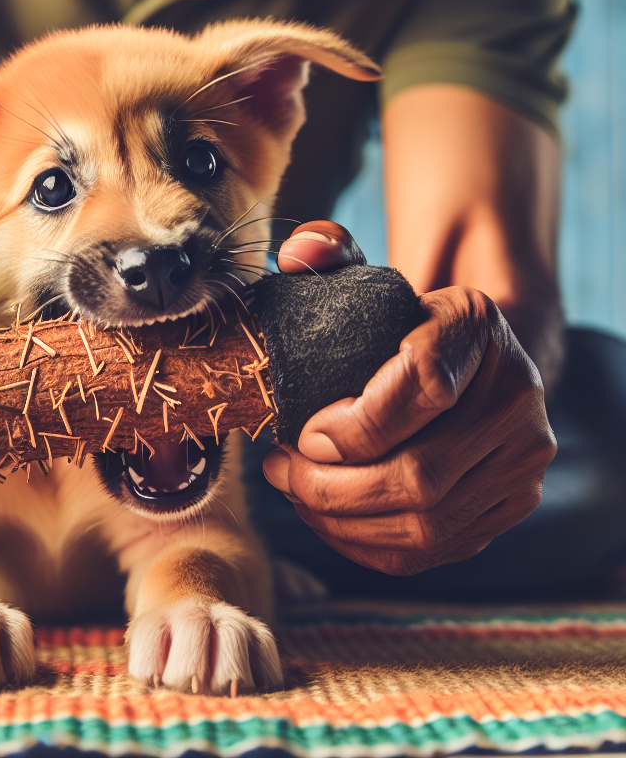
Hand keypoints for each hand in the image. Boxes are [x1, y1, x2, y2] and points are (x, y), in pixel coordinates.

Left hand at [263, 220, 556, 574]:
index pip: (425, 384)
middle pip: (422, 472)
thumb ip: (328, 253)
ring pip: (427, 522)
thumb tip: (299, 253)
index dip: (356, 423)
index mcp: (477, 325)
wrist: (472, 353)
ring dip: (341, 519)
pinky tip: (326, 519)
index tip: (303, 432)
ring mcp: (522, 458)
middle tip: (279, 468)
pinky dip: (369, 544)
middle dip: (330, 485)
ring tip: (294, 492)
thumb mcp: (369, 278)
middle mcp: (517, 395)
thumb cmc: (401, 318)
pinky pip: (436, 550)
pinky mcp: (511, 503)